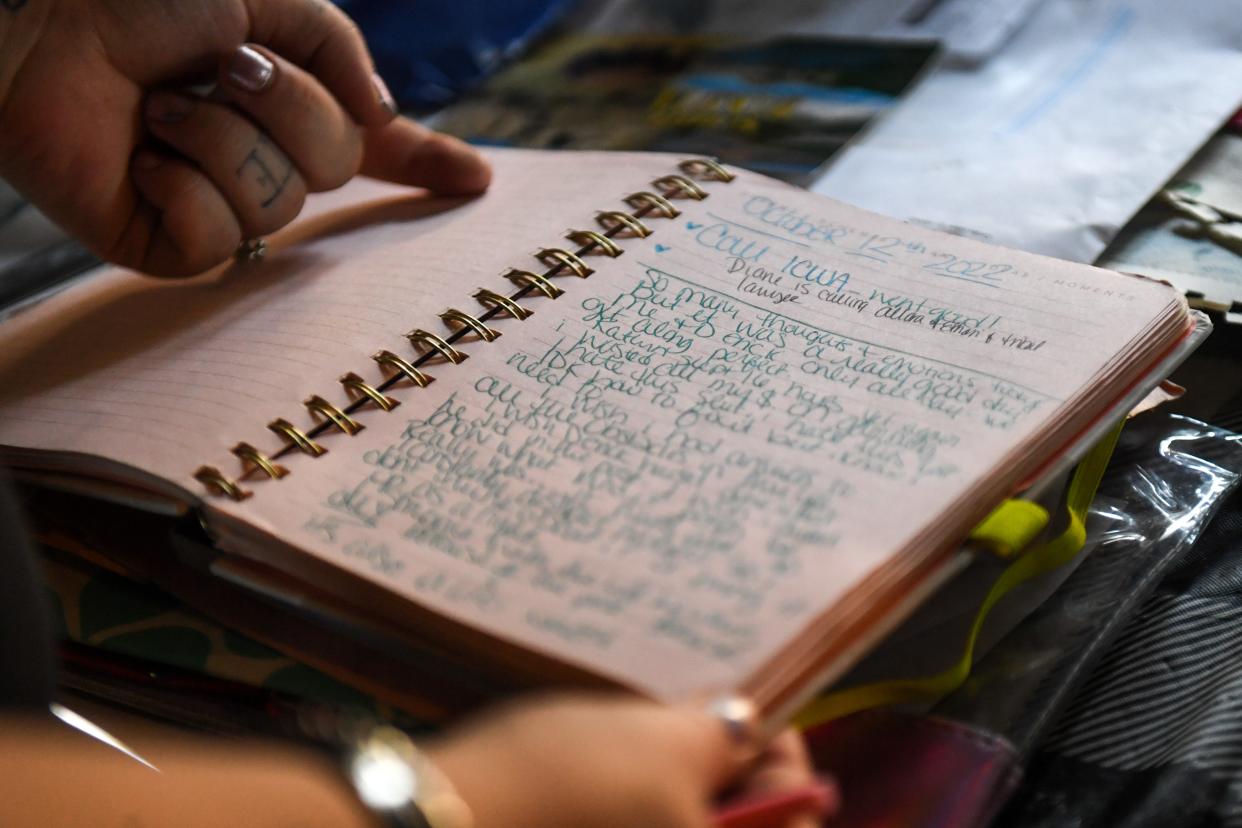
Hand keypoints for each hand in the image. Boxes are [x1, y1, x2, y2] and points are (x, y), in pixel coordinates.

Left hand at [0, 0, 489, 276]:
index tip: (478, 183)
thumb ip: (337, 48)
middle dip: (285, 105)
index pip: (375, 150)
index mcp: (289, 105)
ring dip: (217, 135)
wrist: (44, 25)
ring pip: (276, 205)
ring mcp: (219, 207)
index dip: (428, 166)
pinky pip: (214, 238)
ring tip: (161, 105)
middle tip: (220, 66)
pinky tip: (140, 156)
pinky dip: (176, 183)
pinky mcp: (168, 244)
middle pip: (336, 168)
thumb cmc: (144, 1)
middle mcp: (265, 160)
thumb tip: (381, 117)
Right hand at [426, 694, 836, 827]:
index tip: (761, 708)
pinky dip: (638, 793)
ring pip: (677, 818)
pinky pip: (633, 821)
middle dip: (726, 762)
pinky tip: (610, 760)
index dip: (782, 753)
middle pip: (731, 818)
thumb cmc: (559, 790)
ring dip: (679, 775)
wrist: (438, 818)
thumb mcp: (660, 747)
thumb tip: (748, 726)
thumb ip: (724, 736)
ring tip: (650, 730)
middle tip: (702, 712)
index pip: (794, 812)